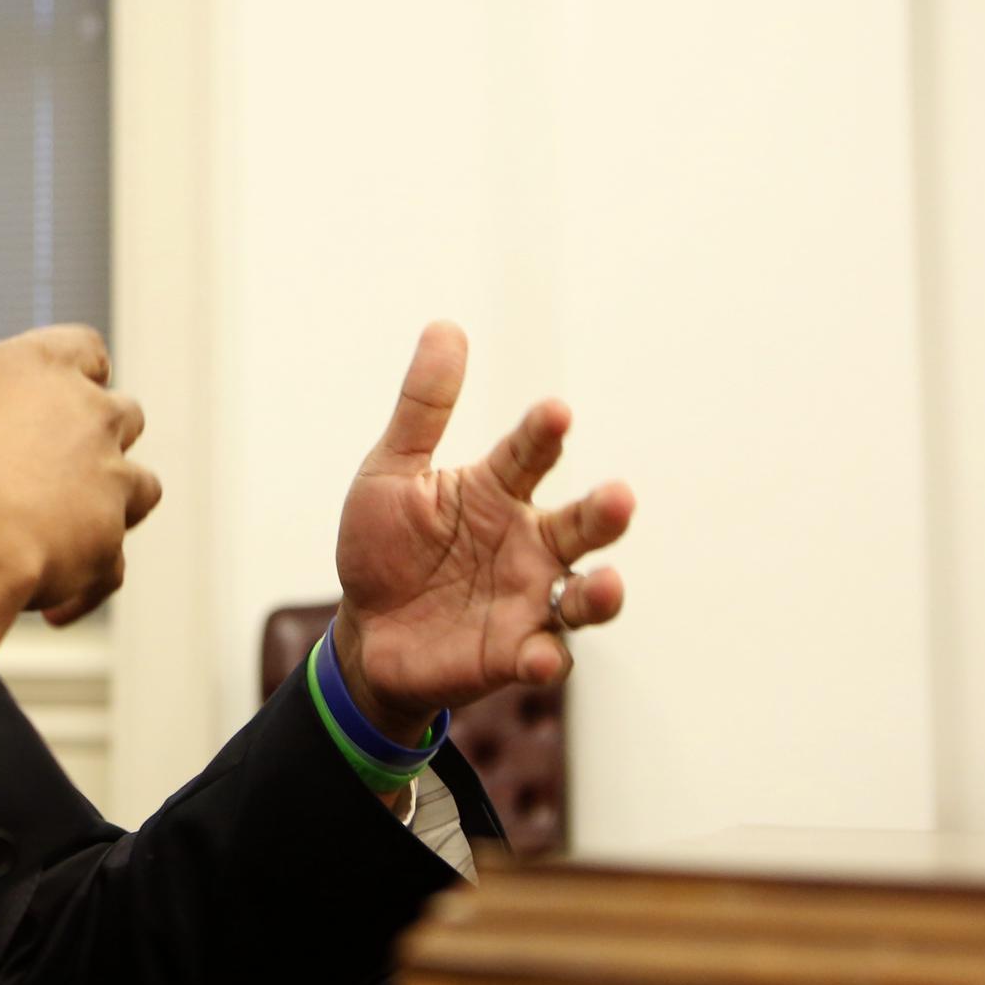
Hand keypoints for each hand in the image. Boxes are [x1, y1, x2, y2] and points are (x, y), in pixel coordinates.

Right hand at [0, 220, 161, 655]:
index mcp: (51, 368)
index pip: (85, 349)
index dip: (71, 367)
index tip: (50, 384)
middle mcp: (95, 419)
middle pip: (121, 415)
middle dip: (96, 436)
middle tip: (46, 462)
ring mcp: (111, 484)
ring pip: (137, 488)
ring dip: (108, 504)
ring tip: (58, 526)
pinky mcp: (109, 547)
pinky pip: (111, 568)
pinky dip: (87, 581)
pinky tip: (52, 603)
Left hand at [332, 322, 634, 742]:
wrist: (366, 631)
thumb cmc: (385, 547)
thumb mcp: (391, 473)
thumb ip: (423, 408)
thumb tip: (445, 326)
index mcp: (498, 492)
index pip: (530, 454)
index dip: (542, 435)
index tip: (554, 413)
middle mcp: (529, 544)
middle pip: (581, 525)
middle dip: (603, 513)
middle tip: (618, 497)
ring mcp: (529, 601)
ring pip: (583, 596)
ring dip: (601, 592)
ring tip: (604, 583)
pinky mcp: (514, 654)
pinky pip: (543, 656)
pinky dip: (546, 658)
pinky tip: (540, 657)